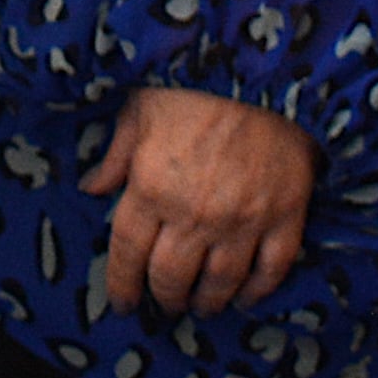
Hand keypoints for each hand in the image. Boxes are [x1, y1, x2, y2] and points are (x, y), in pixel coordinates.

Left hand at [81, 84, 315, 317]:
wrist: (266, 71)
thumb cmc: (194, 85)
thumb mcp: (140, 108)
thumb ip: (116, 154)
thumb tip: (92, 189)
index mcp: (151, 186)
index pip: (128, 252)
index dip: (123, 284)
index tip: (124, 302)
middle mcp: (194, 213)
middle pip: (172, 277)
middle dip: (165, 298)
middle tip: (165, 304)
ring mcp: (243, 220)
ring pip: (220, 284)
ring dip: (208, 303)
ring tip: (201, 307)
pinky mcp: (285, 218)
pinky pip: (270, 271)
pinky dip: (257, 292)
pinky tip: (244, 298)